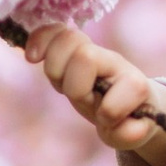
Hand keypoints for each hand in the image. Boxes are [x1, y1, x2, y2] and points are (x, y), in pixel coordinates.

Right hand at [26, 21, 165, 165]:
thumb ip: (129, 134)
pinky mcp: (72, 48)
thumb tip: (123, 128)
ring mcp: (92, 51)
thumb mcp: (132, 133)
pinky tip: (32, 57)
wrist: (130, 102)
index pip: (117, 90)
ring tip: (60, 84)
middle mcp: (111, 62)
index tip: (108, 119)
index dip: (109, 111)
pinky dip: (39, 41)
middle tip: (80, 99)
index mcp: (132, 83)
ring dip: (55, 68)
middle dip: (74, 86)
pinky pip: (52, 31)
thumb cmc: (128, 118)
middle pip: (84, 56)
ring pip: (66, 39)